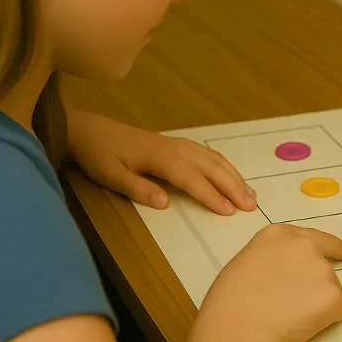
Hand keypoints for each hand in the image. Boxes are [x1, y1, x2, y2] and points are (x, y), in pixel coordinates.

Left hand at [66, 110, 256, 214]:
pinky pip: (207, 153)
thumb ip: (137, 189)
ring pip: (213, 159)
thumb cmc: (99, 155)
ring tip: (250, 195)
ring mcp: (178, 143)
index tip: (228, 211)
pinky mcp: (176, 143)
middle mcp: (174, 148)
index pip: (191, 178)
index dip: (210, 195)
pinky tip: (232, 175)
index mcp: (160, 157)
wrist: (89, 130)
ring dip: (234, 176)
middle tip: (251, 206)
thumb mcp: (110, 176)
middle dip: (232, 186)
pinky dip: (224, 165)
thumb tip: (164, 203)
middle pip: (210, 167)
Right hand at [192, 224, 341, 341]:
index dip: (327, 247)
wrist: (240, 328)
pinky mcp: (334, 296)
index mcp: (278, 235)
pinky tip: (301, 326)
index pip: (312, 237)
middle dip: (328, 270)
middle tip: (322, 287)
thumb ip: (270, 260)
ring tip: (290, 317)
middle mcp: (305, 246)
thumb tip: (281, 274)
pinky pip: (335, 309)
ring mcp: (322, 270)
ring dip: (318, 300)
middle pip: (325, 260)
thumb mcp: (245, 264)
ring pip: (329, 287)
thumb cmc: (230, 302)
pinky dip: (324, 319)